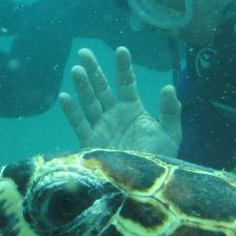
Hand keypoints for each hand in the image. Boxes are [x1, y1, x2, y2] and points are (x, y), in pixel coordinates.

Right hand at [59, 46, 181, 155]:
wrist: (141, 185)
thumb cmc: (158, 159)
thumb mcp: (170, 134)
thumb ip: (170, 110)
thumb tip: (169, 86)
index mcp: (133, 111)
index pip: (126, 83)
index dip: (123, 67)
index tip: (121, 50)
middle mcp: (114, 116)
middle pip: (102, 88)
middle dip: (94, 70)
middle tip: (84, 52)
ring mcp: (101, 128)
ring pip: (89, 102)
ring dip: (83, 86)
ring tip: (77, 69)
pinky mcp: (90, 143)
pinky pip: (79, 124)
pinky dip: (71, 111)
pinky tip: (64, 96)